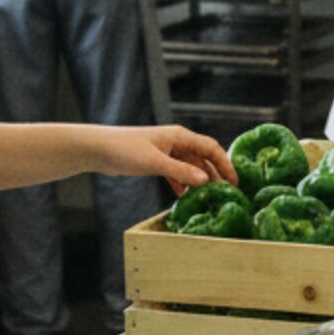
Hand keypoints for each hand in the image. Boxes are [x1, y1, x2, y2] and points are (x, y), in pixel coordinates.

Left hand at [95, 124, 236, 191]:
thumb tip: (205, 180)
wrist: (98, 149)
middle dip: (214, 174)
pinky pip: (176, 172)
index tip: (234, 182)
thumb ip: (181, 172)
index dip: (225, 164)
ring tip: (206, 198)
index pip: (211, 148)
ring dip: (198, 180)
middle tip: (224, 194)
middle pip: (203, 158)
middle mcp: (176, 142)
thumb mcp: (155, 162)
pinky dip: (182, 183)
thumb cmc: (125, 150)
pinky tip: (183, 196)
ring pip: (190, 166)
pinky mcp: (156, 161)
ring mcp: (166, 152)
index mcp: (180, 136)